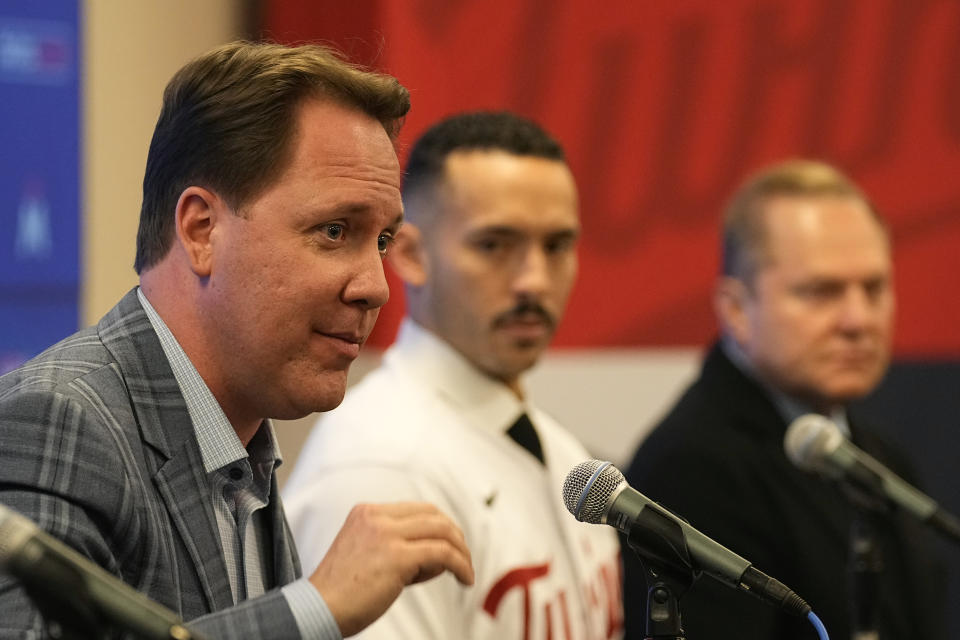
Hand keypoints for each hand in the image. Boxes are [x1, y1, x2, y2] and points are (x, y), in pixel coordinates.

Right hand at [307, 502, 474, 636]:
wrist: (318, 609)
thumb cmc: (341, 591)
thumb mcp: (365, 554)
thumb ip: (396, 546)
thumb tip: (438, 555)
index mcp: (366, 512)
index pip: (416, 509)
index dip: (438, 526)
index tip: (448, 546)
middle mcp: (376, 517)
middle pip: (433, 515)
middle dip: (454, 535)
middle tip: (463, 557)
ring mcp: (386, 534)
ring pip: (442, 532)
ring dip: (461, 552)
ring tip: (466, 572)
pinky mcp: (397, 556)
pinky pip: (443, 554)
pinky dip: (460, 565)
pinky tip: (465, 579)